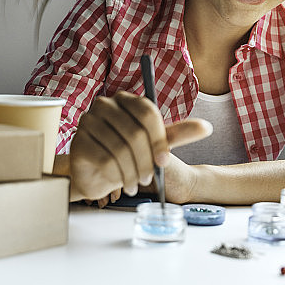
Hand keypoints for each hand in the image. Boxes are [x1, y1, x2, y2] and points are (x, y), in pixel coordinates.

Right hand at [67, 91, 211, 201]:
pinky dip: (117, 176)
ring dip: (133, 172)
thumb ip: (178, 134)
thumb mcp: (156, 144)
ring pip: (120, 149)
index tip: (164, 160)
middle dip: (146, 161)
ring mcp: (88, 121)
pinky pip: (104, 160)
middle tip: (150, 178)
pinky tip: (122, 183)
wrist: (97, 175)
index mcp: (127, 100)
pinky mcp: (78, 141)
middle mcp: (105, 105)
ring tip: (137, 184)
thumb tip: (206, 127)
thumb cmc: (128, 155)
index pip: (147, 112)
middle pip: (134, 132)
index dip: (158, 139)